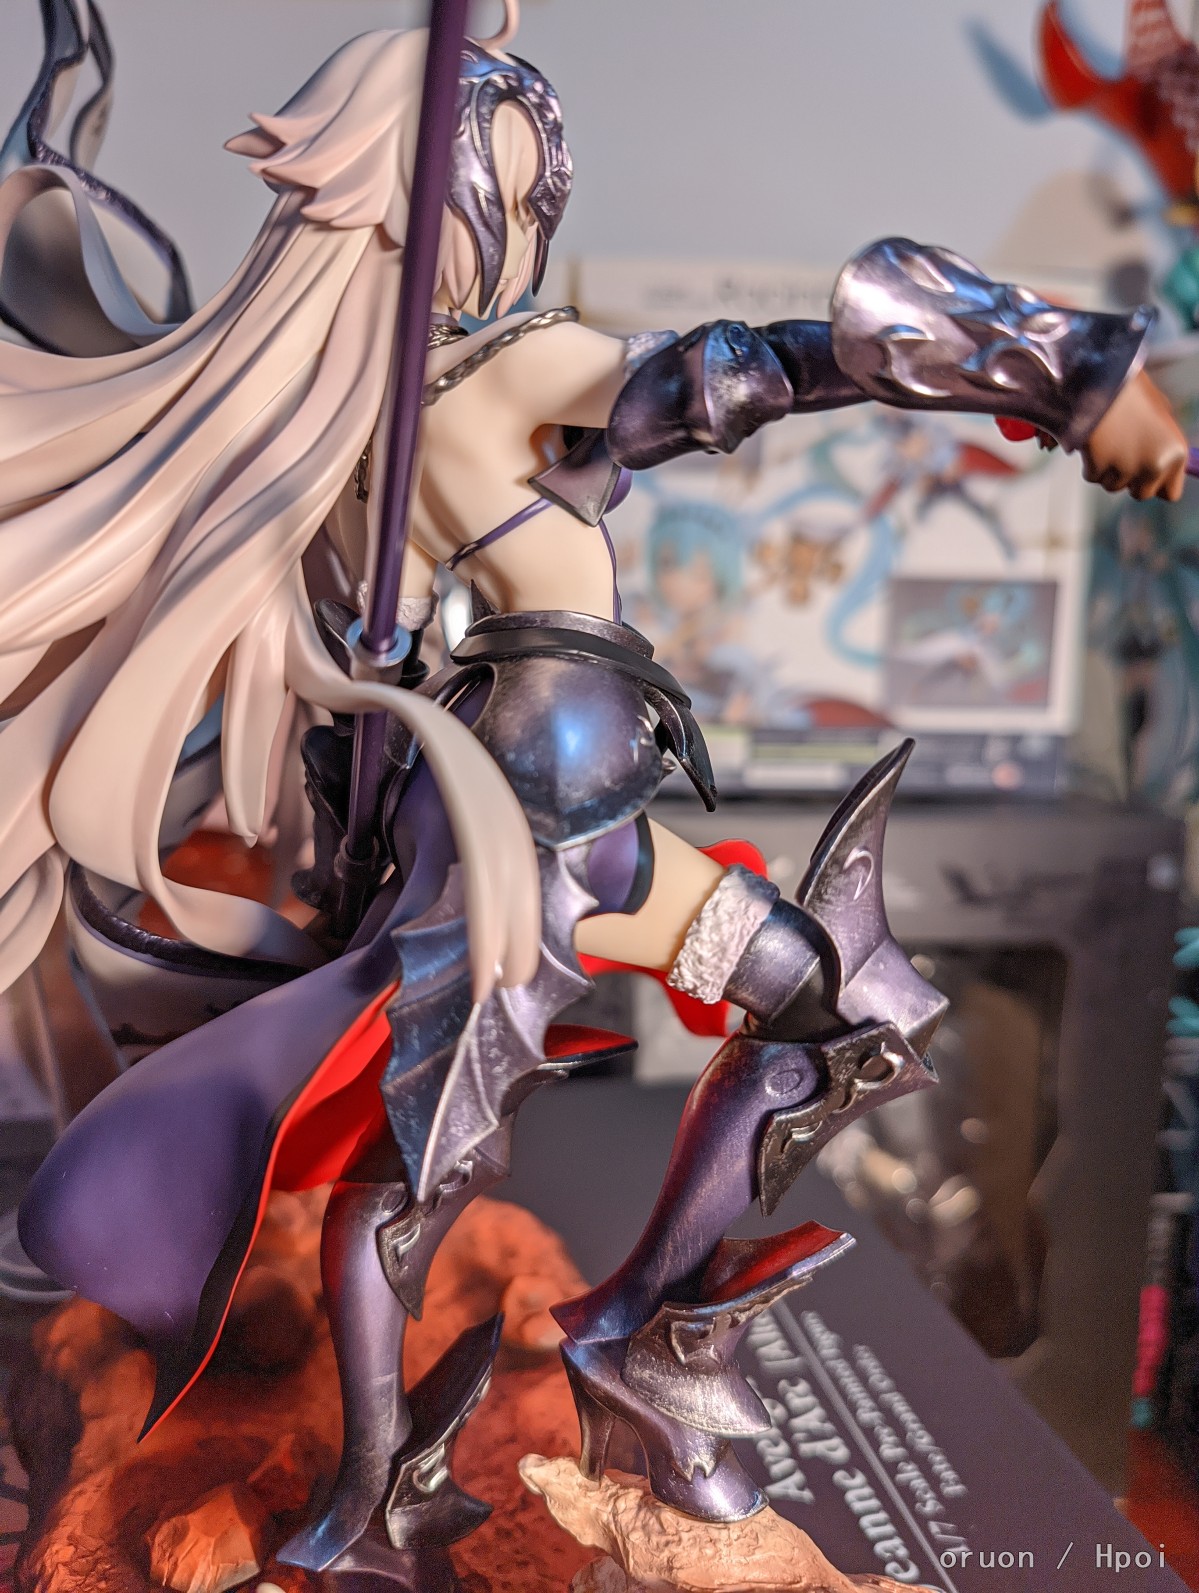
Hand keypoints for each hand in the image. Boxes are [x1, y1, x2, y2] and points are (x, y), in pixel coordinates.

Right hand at [1081, 370, 1187, 501]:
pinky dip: (1090, 463)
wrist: (1100, 378)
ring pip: (1113, 486)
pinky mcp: (1100, 467)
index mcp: (1176, 452)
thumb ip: (1164, 446)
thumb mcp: (1159, 417)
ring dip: (1107, 469)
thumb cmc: (1130, 393)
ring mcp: (1127, 468)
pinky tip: (1094, 441)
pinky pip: (1092, 476)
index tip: (1144, 473)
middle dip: (1130, 480)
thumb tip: (1162, 471)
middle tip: (1122, 453)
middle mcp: (1156, 464)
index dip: (1156, 483)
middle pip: (1142, 494)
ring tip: (1108, 440)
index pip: (1171, 493)